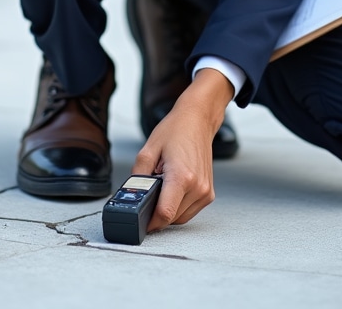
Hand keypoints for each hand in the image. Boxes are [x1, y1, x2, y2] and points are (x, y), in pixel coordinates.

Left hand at [130, 68, 232, 231]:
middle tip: (150, 193)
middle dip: (156, 211)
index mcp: (181, 177)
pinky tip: (174, 188)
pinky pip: (189, 212)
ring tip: (163, 186)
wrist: (198, 120)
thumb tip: (132, 197)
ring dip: (168, 210)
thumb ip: (138, 177)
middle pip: (171, 218)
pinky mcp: (209, 194)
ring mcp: (205, 192)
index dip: (149, 222)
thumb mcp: (148, 150)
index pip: (164, 214)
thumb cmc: (175, 130)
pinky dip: (178, 206)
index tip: (139, 221)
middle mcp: (197, 187)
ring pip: (180, 218)